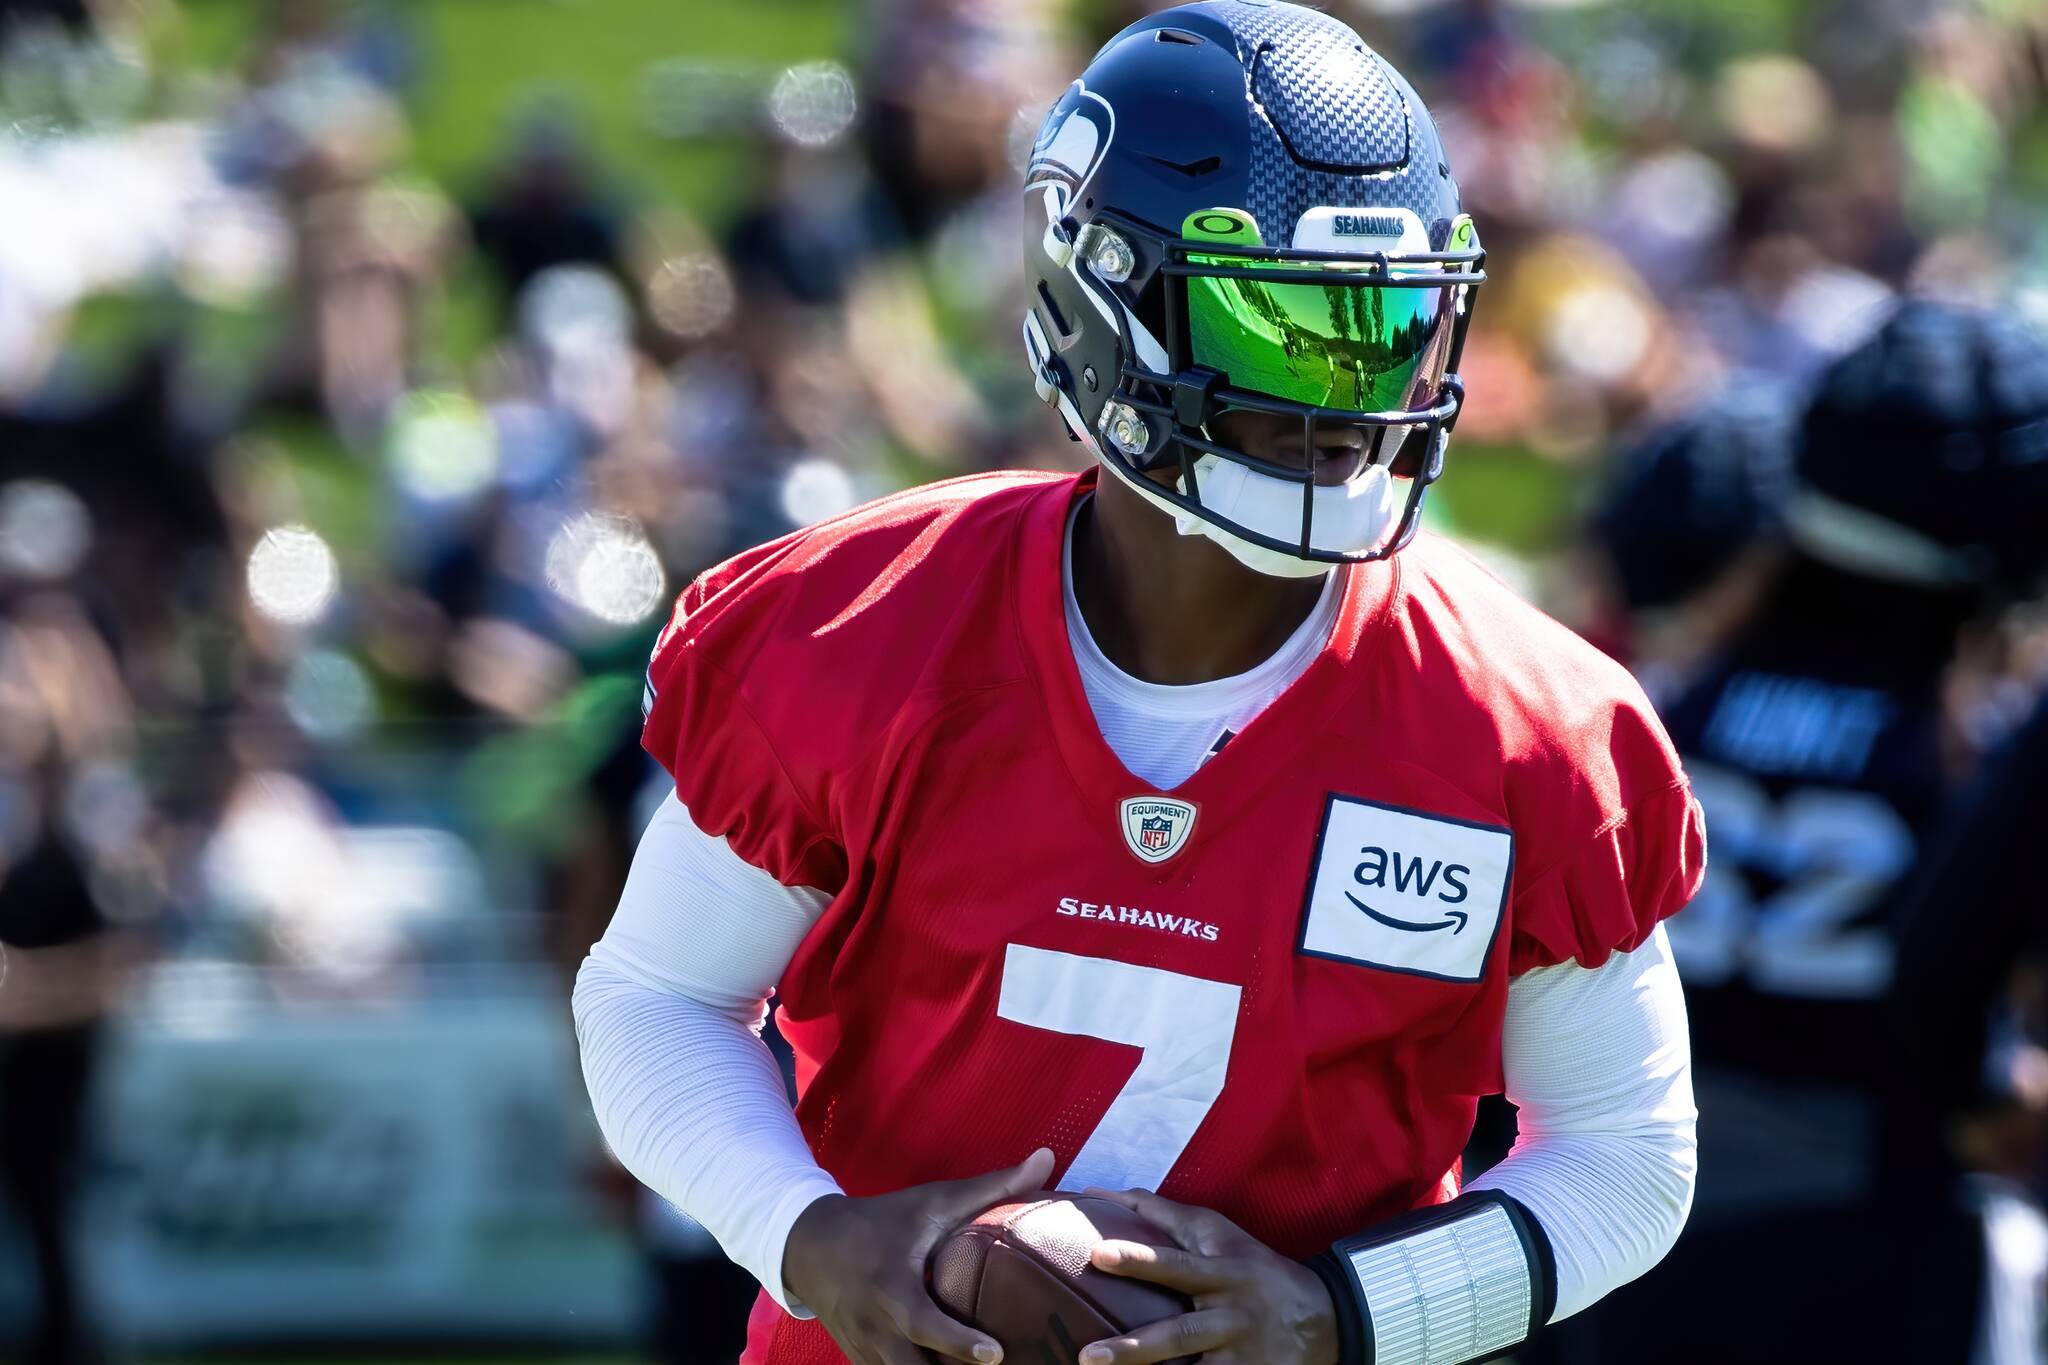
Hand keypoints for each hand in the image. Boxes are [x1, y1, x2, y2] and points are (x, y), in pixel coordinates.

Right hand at [782, 1146, 1055, 1364]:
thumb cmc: (880, 1221)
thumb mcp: (931, 1201)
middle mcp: (875, 1328)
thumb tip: (1046, 1158)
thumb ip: (991, 1186)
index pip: (925, 1325)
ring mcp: (865, 1351)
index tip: (996, 1354)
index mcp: (891, 1289)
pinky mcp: (861, 1363)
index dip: (960, 1344)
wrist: (810, 1244)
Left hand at [1079, 1186, 1337, 1364]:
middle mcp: (1232, 1317)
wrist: (1326, 1320)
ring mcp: (1241, 1357)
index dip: (1139, 1260)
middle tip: (1088, 1356)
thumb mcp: (1219, 1236)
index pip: (1176, 1266)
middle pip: (1180, 1334)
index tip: (1098, 1254)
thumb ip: (1162, 1216)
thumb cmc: (1255, 1268)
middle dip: (1134, 1349)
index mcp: (1225, 1274)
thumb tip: (1100, 1194)